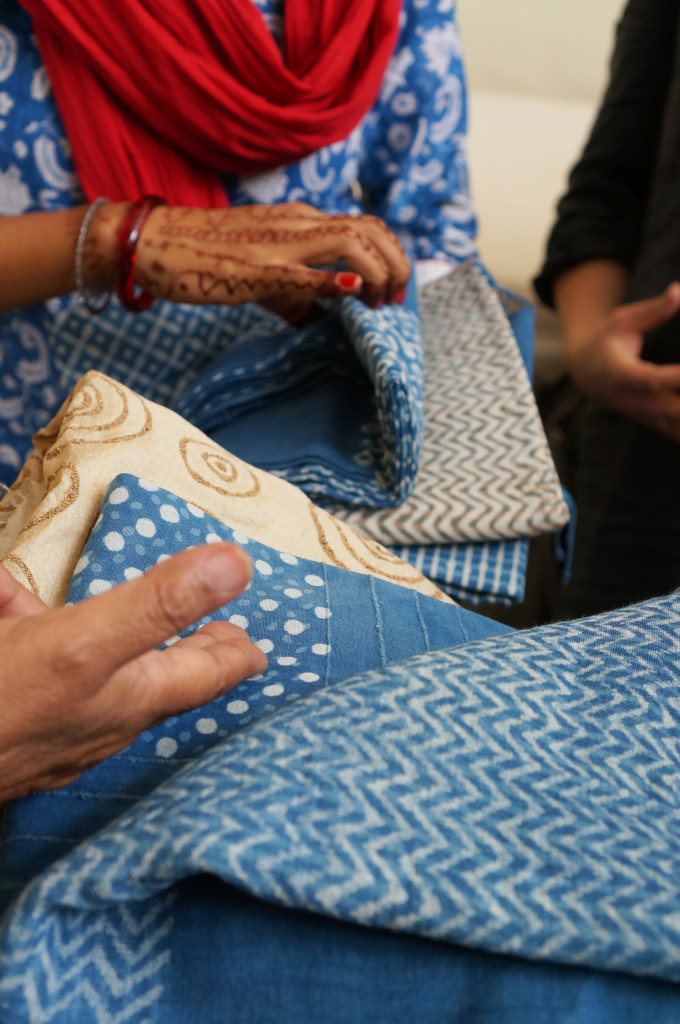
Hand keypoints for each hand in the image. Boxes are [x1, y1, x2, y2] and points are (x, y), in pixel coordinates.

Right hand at [0, 543, 266, 801]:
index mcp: (124, 698)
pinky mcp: (15, 734)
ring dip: (132, 660)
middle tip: (225, 643)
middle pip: (160, 684)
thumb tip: (235, 564)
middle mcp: (98, 721)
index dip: (234, 658)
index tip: (257, 649)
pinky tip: (10, 600)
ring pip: (103, 683)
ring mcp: (53, 732)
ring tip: (143, 637)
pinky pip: (42, 680)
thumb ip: (158, 604)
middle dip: (194, 659)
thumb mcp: (82, 645)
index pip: (203, 676)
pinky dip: (44, 648)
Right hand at [86, 201, 409, 315]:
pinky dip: (330, 279)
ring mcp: (275, 242)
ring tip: (381, 303)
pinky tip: (351, 290)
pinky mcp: (252, 267)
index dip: (393, 255)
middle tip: (396, 302)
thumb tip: (323, 319)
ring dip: (376, 271)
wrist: (150, 242)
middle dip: (396, 265)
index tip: (394, 291)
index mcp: (300, 221)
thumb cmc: (203, 255)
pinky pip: (298, 270)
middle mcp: (296, 223)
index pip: (366, 225)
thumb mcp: (262, 269)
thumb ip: (298, 290)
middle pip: (369, 229)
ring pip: (347, 241)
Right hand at [566, 283, 679, 440]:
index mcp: (622, 374)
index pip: (652, 379)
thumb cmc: (607, 339)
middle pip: (670, 409)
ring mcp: (643, 414)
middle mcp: (633, 400)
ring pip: (675, 427)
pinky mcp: (651, 422)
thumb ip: (653, 310)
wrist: (585, 373)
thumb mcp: (622, 320)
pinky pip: (675, 434)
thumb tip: (678, 291)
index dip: (674, 378)